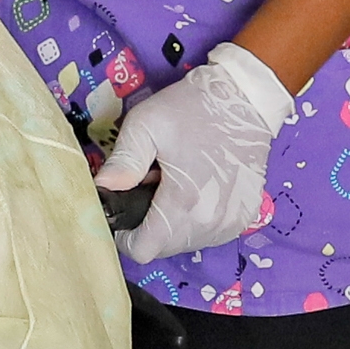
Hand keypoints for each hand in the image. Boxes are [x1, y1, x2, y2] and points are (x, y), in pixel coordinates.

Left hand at [93, 43, 295, 261]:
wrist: (247, 98)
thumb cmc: (192, 108)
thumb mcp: (146, 125)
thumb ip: (123, 162)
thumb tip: (102, 188)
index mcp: (182, 202)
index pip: (144, 250)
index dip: (126, 237)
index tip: (124, 213)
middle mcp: (211, 221)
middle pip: (164, 248)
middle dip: (149, 225)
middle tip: (152, 187)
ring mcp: (232, 221)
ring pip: (188, 243)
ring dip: (174, 225)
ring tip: (177, 185)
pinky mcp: (246, 216)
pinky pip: (211, 234)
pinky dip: (198, 220)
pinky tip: (199, 190)